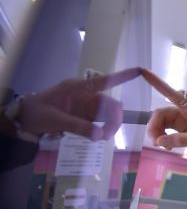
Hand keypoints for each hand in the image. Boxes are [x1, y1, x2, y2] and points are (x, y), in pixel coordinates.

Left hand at [16, 67, 143, 140]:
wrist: (24, 119)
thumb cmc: (37, 112)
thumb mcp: (54, 119)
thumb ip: (77, 126)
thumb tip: (99, 134)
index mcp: (78, 87)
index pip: (104, 81)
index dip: (122, 76)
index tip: (139, 71)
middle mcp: (87, 95)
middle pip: (110, 103)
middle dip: (114, 118)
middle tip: (108, 134)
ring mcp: (87, 106)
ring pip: (108, 114)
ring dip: (110, 126)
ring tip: (102, 137)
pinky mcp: (86, 117)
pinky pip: (101, 122)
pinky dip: (102, 130)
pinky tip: (97, 136)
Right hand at [142, 69, 186, 160]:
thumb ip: (183, 140)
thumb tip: (160, 141)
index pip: (172, 93)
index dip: (157, 83)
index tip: (144, 71)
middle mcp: (184, 110)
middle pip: (161, 113)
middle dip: (154, 126)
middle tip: (156, 142)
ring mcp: (180, 118)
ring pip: (160, 122)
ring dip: (156, 133)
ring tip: (162, 145)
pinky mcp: (179, 127)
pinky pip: (163, 129)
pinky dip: (161, 137)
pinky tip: (166, 145)